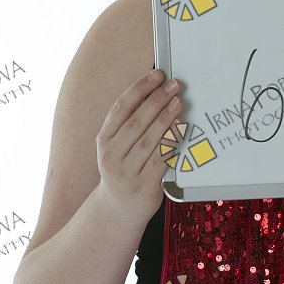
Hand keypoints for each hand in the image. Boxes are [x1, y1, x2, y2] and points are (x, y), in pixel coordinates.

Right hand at [95, 69, 184, 226]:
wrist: (119, 209)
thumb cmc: (124, 169)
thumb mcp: (117, 146)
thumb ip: (131, 123)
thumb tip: (157, 93)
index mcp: (104, 139)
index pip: (121, 108)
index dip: (139, 88)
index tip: (156, 75)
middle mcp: (112, 154)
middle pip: (136, 121)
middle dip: (156, 99)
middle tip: (173, 85)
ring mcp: (127, 171)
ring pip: (149, 139)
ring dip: (166, 117)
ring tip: (178, 101)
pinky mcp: (144, 184)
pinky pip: (160, 159)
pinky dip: (171, 141)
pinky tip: (180, 128)